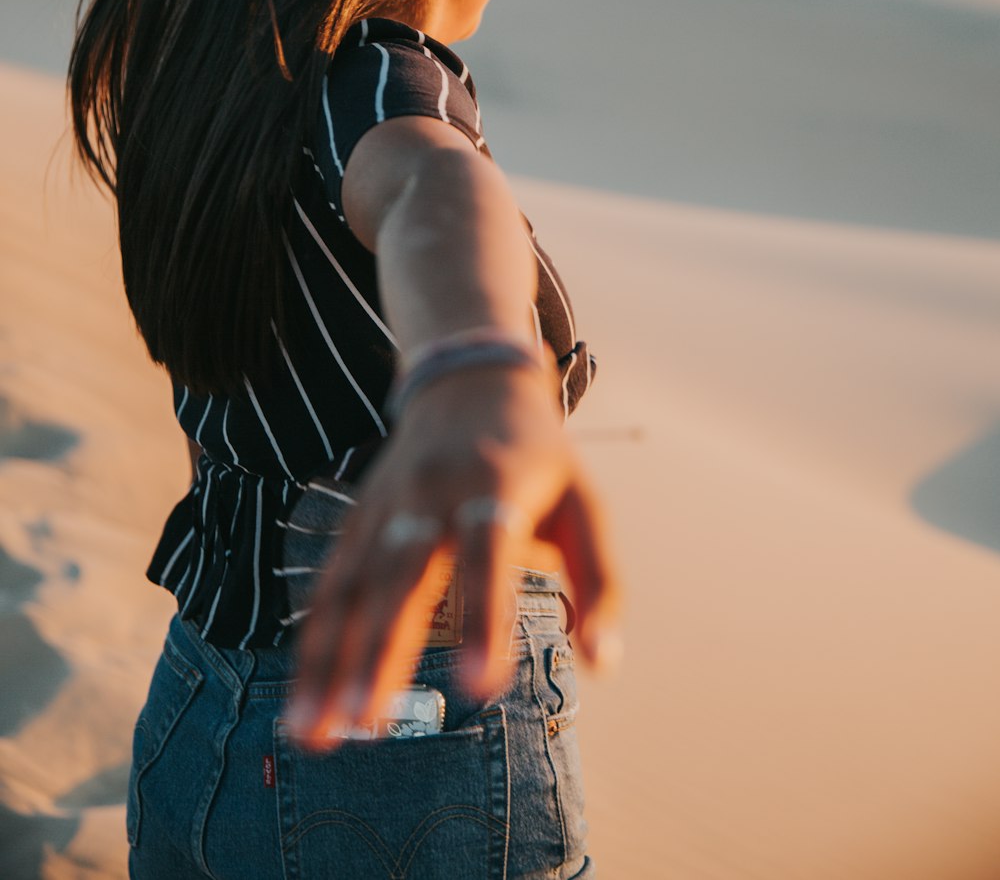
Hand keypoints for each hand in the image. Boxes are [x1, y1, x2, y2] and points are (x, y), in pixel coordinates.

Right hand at [286, 360, 621, 747]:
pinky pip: (329, 584)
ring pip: (351, 587)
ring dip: (328, 662)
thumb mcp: (584, 501)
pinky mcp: (359, 519)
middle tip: (366, 725)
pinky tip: (300, 701)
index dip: (484, 619)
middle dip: (380, 653)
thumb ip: (597, 579)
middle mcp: (429, 493)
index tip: (481, 688)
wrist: (468, 378)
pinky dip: (312, 643)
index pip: (487, 555)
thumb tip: (601, 661)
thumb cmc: (537, 456)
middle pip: (401, 578)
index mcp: (493, 485)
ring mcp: (385, 505)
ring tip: (311, 734)